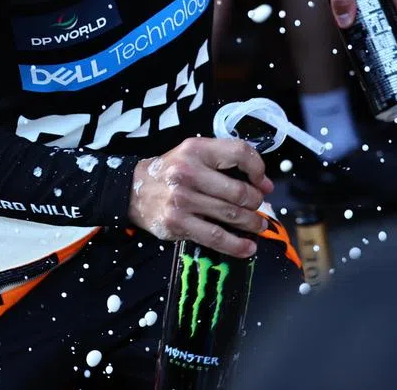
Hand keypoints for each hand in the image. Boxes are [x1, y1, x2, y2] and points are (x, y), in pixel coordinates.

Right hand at [129, 137, 271, 258]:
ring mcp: (182, 199)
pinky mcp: (178, 223)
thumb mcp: (193, 154)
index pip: (239, 153)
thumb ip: (225, 163)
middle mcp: (188, 172)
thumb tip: (263, 185)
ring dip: (252, 223)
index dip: (258, 169)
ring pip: (231, 215)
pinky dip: (237, 245)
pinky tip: (248, 247)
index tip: (262, 182)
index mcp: (195, 149)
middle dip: (256, 202)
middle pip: (239, 191)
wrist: (133, 190)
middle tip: (259, 207)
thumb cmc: (171, 171)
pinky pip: (216, 237)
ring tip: (258, 226)